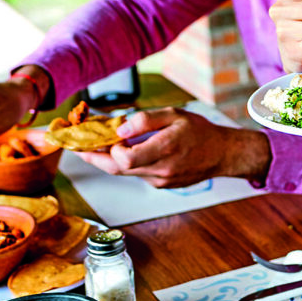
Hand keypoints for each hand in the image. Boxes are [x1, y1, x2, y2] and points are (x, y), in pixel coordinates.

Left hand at [76, 107, 271, 187]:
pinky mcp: (161, 185)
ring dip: (111, 160)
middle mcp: (161, 169)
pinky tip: (129, 151)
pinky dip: (129, 163)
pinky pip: (138, 174)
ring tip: (101, 144)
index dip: (109, 148)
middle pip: (117, 169)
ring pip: (126, 172)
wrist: (222, 154)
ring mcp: (160, 181)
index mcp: (165, 149)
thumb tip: (119, 129)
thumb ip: (146, 120)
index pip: (124, 158)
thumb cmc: (200, 132)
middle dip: (95, 157)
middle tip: (79, 147)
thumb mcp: (174, 115)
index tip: (105, 135)